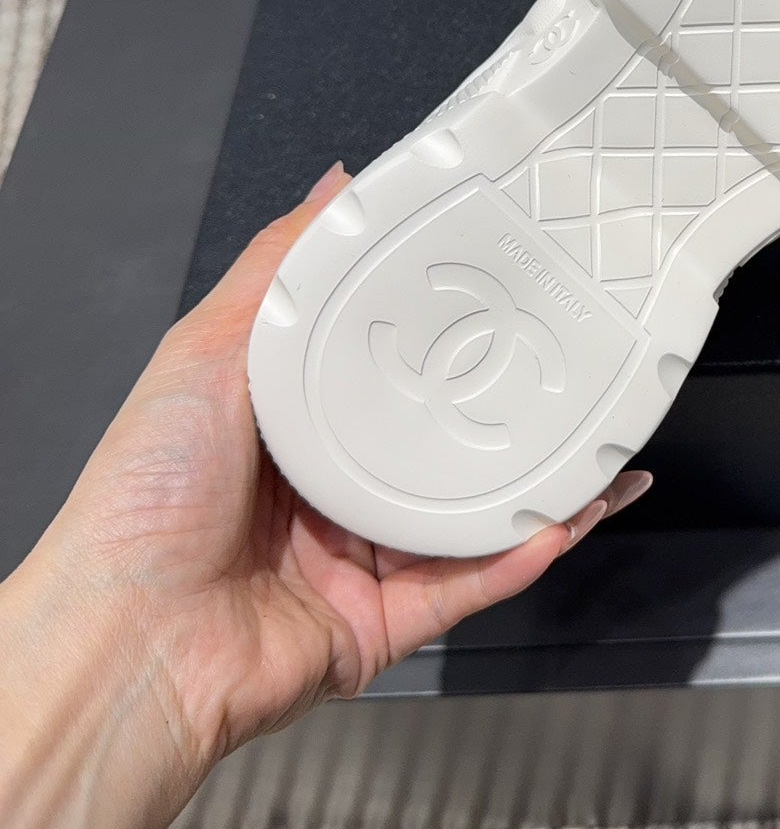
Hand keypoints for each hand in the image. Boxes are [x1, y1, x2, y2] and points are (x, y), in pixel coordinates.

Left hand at [24, 162, 650, 781]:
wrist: (129, 643)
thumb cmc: (143, 501)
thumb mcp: (205, 351)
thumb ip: (276, 269)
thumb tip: (335, 186)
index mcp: (287, 430)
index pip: (380, 369)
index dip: (438, 332)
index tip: (494, 289)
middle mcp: (328, 496)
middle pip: (437, 444)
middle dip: (505, 413)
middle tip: (567, 366)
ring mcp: (361, 562)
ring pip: (472, 518)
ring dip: (540, 487)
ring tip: (601, 447)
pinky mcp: (386, 624)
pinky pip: (470, 585)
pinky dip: (519, 554)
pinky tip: (566, 516)